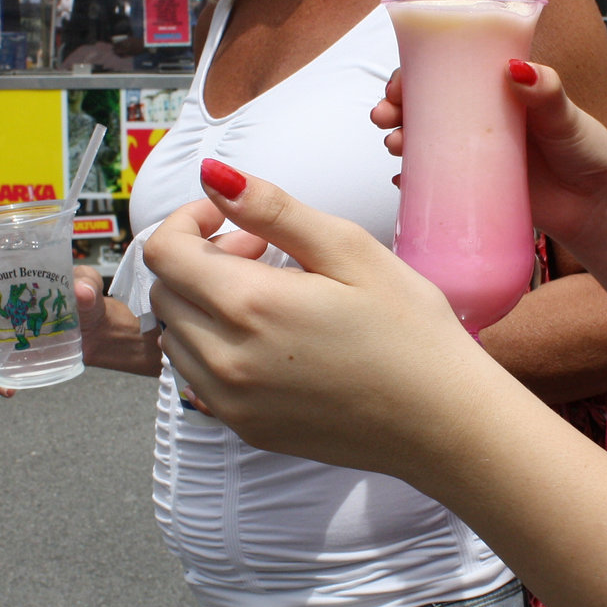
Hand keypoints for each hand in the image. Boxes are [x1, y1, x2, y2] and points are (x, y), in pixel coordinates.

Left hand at [143, 164, 492, 472]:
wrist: (443, 421)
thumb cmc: (410, 331)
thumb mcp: (350, 251)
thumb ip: (272, 210)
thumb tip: (213, 176)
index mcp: (250, 306)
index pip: (164, 253)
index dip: (188, 221)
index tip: (229, 218)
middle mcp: (227, 360)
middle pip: (165, 293)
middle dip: (199, 261)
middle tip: (260, 254)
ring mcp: (231, 403)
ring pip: (175, 338)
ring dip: (202, 307)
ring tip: (266, 298)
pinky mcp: (245, 430)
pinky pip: (196, 379)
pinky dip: (214, 349)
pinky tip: (268, 341)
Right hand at [373, 59, 606, 259]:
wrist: (596, 209)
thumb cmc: (587, 153)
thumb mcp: (567, 118)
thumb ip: (547, 92)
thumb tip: (517, 68)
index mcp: (498, 90)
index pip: (448, 69)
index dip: (415, 71)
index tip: (399, 81)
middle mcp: (479, 118)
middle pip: (425, 104)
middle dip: (396, 106)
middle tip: (384, 115)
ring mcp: (473, 153)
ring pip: (424, 140)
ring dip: (399, 139)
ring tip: (395, 146)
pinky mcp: (473, 186)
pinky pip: (434, 180)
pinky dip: (413, 179)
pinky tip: (403, 181)